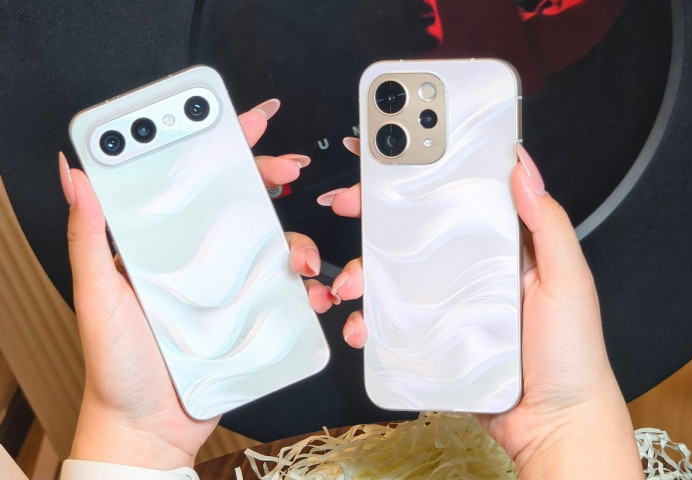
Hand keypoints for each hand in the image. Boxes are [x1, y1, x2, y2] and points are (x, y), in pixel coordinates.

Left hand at [60, 100, 333, 469]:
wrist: (149, 428)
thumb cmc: (117, 365)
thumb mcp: (97, 295)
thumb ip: (89, 236)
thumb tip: (76, 175)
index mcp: (161, 245)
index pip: (191, 182)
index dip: (219, 146)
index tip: (243, 122)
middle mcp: (198, 260)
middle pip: (241, 204)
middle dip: (270, 177)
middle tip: (287, 170)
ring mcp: (229, 289)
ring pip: (273, 246)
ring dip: (297, 241)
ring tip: (301, 258)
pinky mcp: (252, 318)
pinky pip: (286, 294)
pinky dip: (307, 290)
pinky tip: (311, 294)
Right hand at [320, 139, 643, 477]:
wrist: (552, 424)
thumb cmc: (569, 353)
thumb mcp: (568, 281)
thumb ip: (548, 225)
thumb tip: (524, 168)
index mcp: (502, 245)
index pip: (457, 195)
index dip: (422, 171)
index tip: (387, 153)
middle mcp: (469, 267)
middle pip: (413, 229)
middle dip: (372, 212)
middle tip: (348, 203)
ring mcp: (446, 301)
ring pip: (392, 274)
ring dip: (360, 270)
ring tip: (350, 283)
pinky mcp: (430, 335)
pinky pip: (391, 320)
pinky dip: (368, 320)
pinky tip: (361, 326)